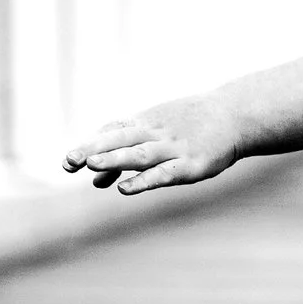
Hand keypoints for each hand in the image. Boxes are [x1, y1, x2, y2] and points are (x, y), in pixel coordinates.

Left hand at [63, 96, 240, 194]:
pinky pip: (164, 173)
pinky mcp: (191, 165)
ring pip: (139, 154)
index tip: (67, 161)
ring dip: (115, 159)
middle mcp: (156, 133)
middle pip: (119, 140)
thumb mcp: (158, 131)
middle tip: (68, 161)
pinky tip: (124, 188)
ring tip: (91, 164)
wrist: (235, 115)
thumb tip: (95, 181)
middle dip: (93, 150)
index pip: (112, 132)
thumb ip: (126, 153)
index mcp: (146, 122)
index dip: (90, 145)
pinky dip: (144, 180)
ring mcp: (173, 148)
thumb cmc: (192, 124)